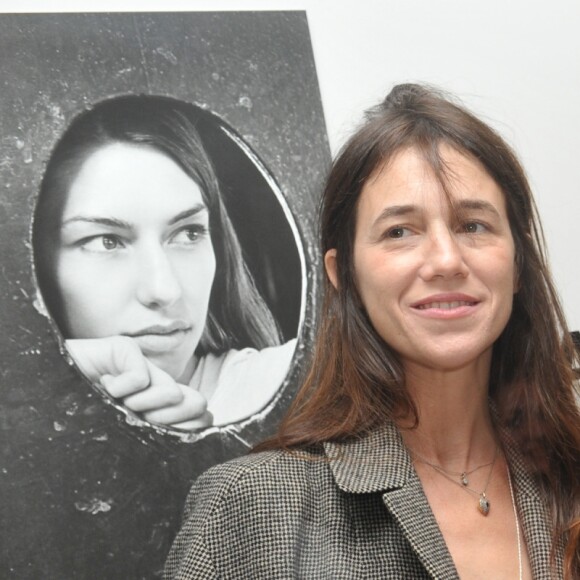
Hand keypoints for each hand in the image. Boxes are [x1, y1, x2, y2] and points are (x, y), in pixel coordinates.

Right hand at [65, 337, 211, 430]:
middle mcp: (151, 382)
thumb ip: (158, 426)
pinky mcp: (123, 348)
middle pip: (190, 402)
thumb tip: (204, 413)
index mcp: (154, 403)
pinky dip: (121, 389)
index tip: (173, 436)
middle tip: (134, 416)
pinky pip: (140, 377)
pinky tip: (103, 383)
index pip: (193, 410)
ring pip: (170, 391)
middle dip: (167, 421)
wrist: (41, 396)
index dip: (192, 426)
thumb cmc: (80, 418)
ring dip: (141, 406)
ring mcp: (139, 363)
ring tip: (115, 401)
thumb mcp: (122, 430)